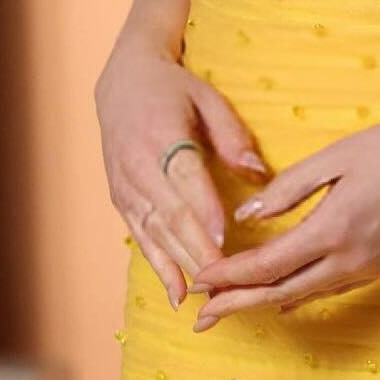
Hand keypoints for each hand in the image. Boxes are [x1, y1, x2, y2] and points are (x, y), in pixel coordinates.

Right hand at [95, 39, 271, 309]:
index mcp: (161, 135)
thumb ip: (231, 135)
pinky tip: (177, 294)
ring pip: (154, 232)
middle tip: (224, 280)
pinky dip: (159, 267)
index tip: (224, 238)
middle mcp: (138, 165)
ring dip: (179, 266)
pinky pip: (141, 238)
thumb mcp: (207, 97)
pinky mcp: (120, 201)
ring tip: (204, 296)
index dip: (204, 209)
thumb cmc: (173, 89)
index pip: (185, 178)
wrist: (122, 82)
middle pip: (170, 213)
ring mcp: (125, 186)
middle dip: (196, 249)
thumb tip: (258, 171)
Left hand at [188, 115, 379, 329]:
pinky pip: (331, 289)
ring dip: (265, 304)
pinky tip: (285, 299)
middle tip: (199, 320)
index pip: (267, 265)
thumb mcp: (339, 155)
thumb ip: (290, 187)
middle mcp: (350, 260)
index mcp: (333, 228)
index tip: (197, 281)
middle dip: (236, 307)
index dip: (228, 276)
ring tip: (232, 310)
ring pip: (306, 295)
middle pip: (280, 293)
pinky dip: (300, 295)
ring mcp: (370, 268)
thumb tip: (248, 217)